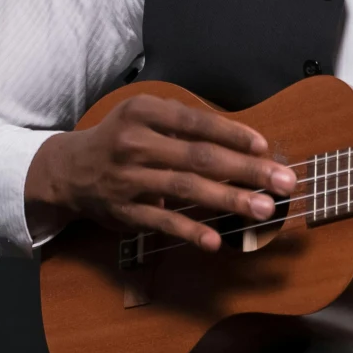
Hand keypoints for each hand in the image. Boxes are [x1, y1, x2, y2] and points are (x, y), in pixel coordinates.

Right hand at [25, 95, 297, 252]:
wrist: (68, 170)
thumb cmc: (120, 139)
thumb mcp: (144, 116)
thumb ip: (185, 124)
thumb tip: (246, 142)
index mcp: (142, 112)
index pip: (196, 122)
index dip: (233, 134)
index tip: (265, 147)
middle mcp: (134, 142)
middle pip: (199, 156)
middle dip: (246, 170)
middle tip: (284, 181)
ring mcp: (128, 178)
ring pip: (186, 188)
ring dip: (230, 200)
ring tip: (264, 208)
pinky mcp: (125, 211)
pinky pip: (162, 221)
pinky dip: (190, 231)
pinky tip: (217, 240)